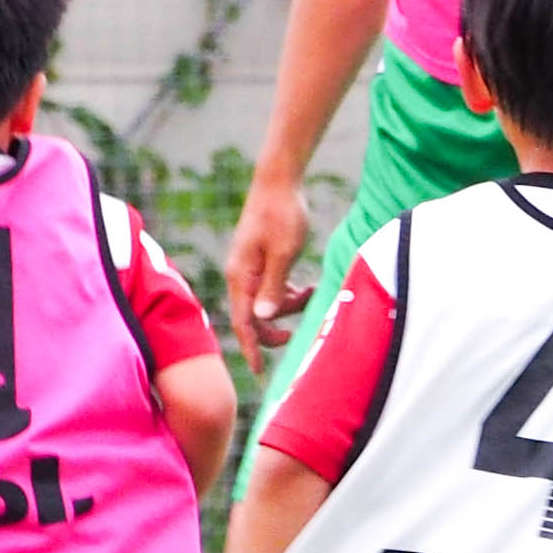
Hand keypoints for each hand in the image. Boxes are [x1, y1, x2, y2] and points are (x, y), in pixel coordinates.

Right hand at [225, 172, 314, 377]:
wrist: (278, 181)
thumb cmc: (283, 214)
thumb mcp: (284, 252)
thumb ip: (274, 286)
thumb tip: (263, 319)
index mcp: (242, 276)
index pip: (243, 322)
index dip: (251, 348)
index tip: (260, 371)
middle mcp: (240, 275)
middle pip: (252, 317)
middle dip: (271, 330)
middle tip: (293, 339)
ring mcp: (248, 267)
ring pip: (264, 302)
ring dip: (286, 306)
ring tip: (312, 293)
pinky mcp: (259, 260)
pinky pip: (269, 287)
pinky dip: (286, 292)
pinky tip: (306, 286)